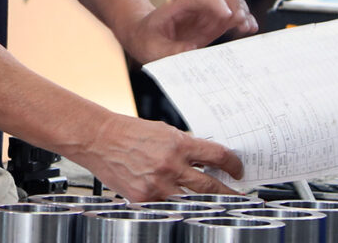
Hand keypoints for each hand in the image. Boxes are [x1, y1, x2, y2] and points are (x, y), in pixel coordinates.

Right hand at [69, 113, 244, 202]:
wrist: (99, 139)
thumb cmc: (129, 133)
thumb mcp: (164, 132)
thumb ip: (185, 146)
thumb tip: (206, 159)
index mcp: (178, 145)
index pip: (218, 156)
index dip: (233, 164)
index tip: (237, 170)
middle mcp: (170, 165)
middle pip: (210, 185)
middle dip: (228, 192)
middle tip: (237, 195)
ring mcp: (157, 185)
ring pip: (192, 200)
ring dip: (205, 202)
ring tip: (214, 203)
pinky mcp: (144, 198)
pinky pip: (167, 205)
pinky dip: (175, 204)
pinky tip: (180, 203)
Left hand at [121, 0, 255, 64]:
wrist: (145, 36)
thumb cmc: (147, 40)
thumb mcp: (151, 48)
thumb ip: (169, 50)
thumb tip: (191, 49)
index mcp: (178, 6)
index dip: (215, 1)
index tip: (226, 15)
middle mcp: (195, 6)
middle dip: (234, 2)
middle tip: (240, 20)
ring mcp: (206, 12)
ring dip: (242, 9)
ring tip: (246, 27)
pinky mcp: (213, 22)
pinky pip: (232, 14)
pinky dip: (243, 19)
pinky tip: (249, 28)